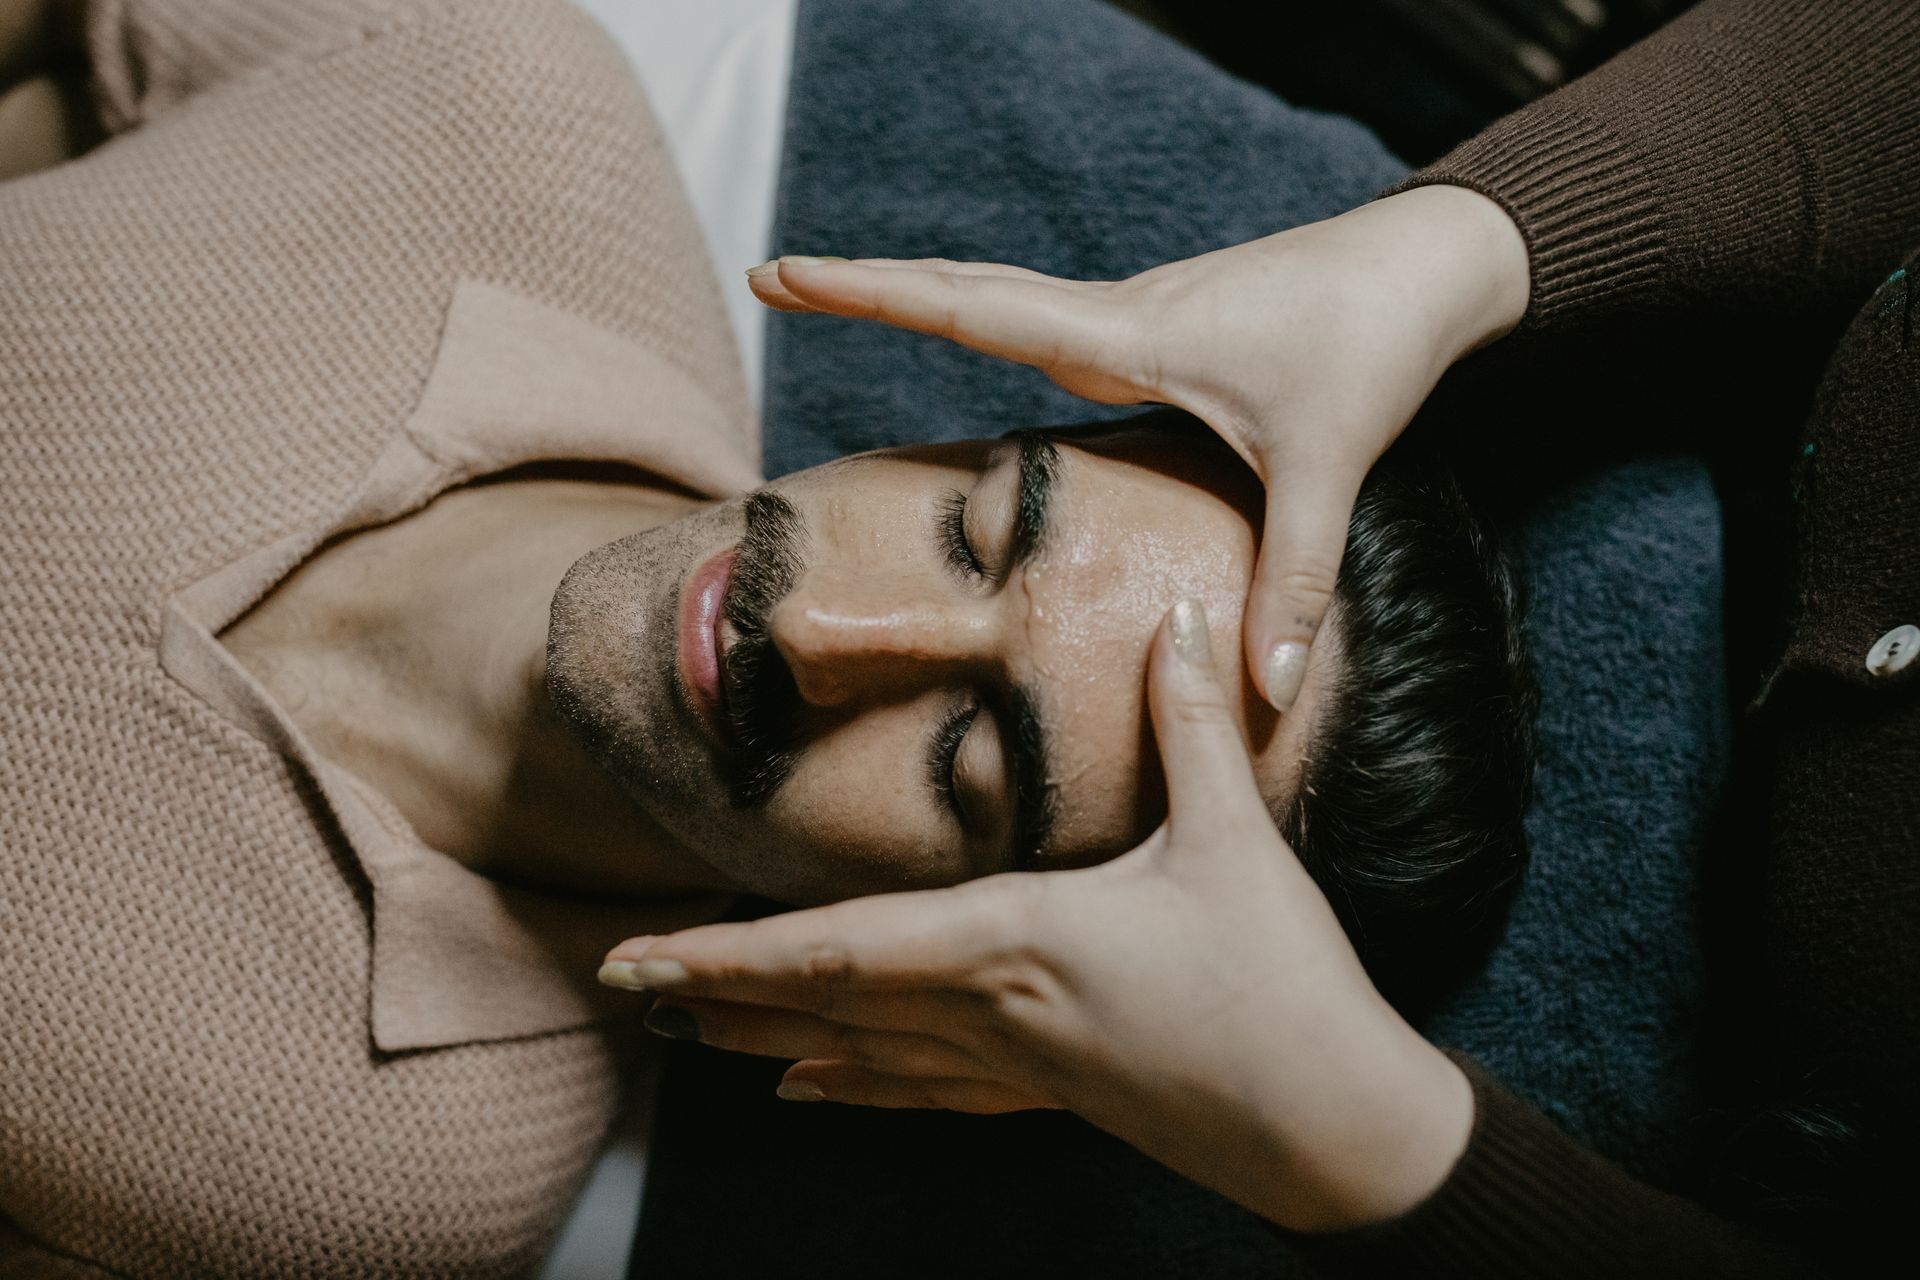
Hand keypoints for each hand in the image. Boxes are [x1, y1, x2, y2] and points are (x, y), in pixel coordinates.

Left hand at [598, 601, 1473, 1233]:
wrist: (1334, 1128)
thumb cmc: (1278, 983)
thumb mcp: (1231, 841)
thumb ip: (1189, 728)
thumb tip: (1183, 620)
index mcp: (1013, 941)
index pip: (834, 950)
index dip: (727, 955)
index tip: (639, 958)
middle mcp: (989, 1012)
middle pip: (822, 1005)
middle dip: (718, 996)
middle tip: (628, 988)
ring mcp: (1013, 1068)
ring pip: (858, 1053)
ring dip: (766, 1040)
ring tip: (688, 1036)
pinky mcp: (1046, 1098)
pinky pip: (920, 1092)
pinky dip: (852, 1084)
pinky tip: (805, 1088)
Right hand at [746, 184, 1528, 712]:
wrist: (1426, 266)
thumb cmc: (1370, 347)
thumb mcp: (1325, 471)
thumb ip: (1289, 580)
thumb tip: (1268, 693)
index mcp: (1126, 336)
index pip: (972, 308)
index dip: (872, 295)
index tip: (785, 272)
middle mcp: (1114, 314)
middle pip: (963, 287)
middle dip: (864, 282)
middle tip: (770, 273)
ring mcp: (1132, 313)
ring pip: (1001, 293)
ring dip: (917, 289)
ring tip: (830, 292)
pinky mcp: (1156, 323)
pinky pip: (1043, 316)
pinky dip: (979, 309)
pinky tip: (968, 329)